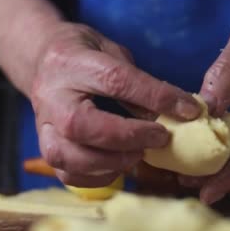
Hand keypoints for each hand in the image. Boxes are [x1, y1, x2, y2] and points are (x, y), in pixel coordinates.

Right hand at [30, 22, 200, 186]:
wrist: (42, 60)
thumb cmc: (86, 55)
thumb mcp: (114, 53)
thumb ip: (140, 82)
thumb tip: (178, 112)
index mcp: (72, 64)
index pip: (116, 81)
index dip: (155, 96)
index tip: (187, 109)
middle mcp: (51, 97)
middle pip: (81, 125)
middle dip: (127, 137)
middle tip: (160, 138)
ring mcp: (42, 125)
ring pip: (67, 155)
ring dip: (111, 162)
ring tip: (139, 154)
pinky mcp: (45, 148)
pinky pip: (67, 174)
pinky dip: (97, 177)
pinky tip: (120, 166)